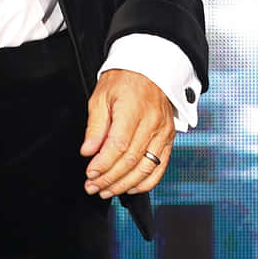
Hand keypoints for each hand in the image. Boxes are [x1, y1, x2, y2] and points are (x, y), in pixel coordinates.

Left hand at [82, 70, 175, 197]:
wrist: (150, 69)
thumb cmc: (125, 79)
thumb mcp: (101, 96)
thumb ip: (95, 126)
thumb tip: (88, 151)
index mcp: (134, 110)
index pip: (118, 146)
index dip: (103, 164)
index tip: (90, 173)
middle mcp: (152, 123)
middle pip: (131, 160)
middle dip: (109, 178)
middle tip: (93, 186)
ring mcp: (163, 132)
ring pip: (145, 169)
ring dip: (124, 185)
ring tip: (106, 190)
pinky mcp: (169, 139)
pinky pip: (159, 167)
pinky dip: (145, 183)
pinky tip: (129, 187)